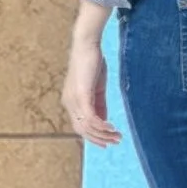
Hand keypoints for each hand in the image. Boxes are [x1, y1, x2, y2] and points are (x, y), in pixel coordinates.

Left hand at [63, 26, 121, 147]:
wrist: (86, 45)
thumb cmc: (92, 64)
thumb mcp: (96, 89)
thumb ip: (98, 105)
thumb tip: (104, 122)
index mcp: (71, 102)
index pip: (79, 126)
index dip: (93, 137)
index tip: (108, 142)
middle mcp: (69, 103)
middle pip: (82, 130)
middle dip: (100, 139)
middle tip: (116, 140)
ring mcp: (73, 100)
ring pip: (87, 126)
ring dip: (104, 134)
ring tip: (118, 136)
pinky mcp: (81, 95)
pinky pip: (90, 118)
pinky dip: (101, 126)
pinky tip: (112, 127)